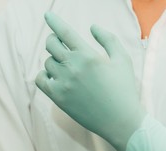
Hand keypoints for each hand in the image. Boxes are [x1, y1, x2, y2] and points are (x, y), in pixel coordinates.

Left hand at [36, 12, 145, 150]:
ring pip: (47, 62)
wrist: (120, 121)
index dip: (54, 21)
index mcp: (88, 56)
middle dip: (55, 40)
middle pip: (51, 44)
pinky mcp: (58, 98)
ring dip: (54, 60)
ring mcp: (63, 83)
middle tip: (61, 44)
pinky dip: (44, 74)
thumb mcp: (123, 60)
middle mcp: (72, 67)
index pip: (64, 32)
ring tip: (66, 66)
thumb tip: (92, 26)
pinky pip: (40, 79)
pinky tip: (54, 76)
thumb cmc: (124, 90)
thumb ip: (109, 39)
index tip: (48, 15)